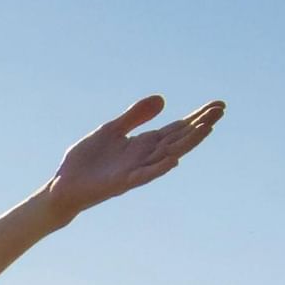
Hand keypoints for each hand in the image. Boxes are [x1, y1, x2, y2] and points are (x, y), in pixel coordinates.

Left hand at [42, 95, 224, 226]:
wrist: (63, 185)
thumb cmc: (85, 160)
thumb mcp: (111, 130)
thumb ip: (134, 116)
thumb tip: (162, 99)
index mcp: (143, 144)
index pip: (176, 128)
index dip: (196, 117)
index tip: (217, 104)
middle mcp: (145, 157)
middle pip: (178, 139)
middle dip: (199, 125)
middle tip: (221, 111)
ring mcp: (135, 171)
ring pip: (167, 156)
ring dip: (187, 143)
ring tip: (207, 129)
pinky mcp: (121, 183)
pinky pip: (144, 176)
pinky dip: (159, 168)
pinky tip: (174, 160)